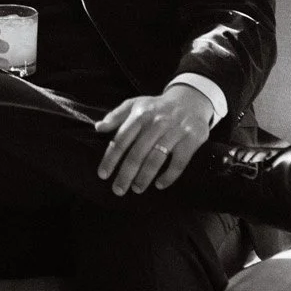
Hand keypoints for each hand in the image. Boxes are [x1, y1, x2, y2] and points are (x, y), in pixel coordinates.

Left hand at [94, 82, 214, 196]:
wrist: (191, 100)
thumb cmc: (157, 107)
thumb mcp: (135, 105)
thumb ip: (116, 116)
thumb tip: (98, 127)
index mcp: (140, 114)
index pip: (122, 139)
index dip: (111, 158)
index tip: (103, 175)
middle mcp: (157, 122)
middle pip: (138, 152)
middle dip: (126, 173)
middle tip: (118, 190)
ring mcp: (175, 130)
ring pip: (157, 158)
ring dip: (145, 177)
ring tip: (136, 189)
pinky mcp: (191, 138)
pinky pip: (179, 162)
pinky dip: (169, 176)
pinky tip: (159, 184)